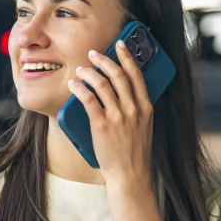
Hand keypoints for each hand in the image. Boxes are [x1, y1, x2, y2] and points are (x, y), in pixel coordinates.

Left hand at [68, 40, 153, 187]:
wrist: (130, 175)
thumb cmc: (135, 153)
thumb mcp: (144, 127)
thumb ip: (138, 108)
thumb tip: (124, 91)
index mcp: (146, 107)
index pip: (137, 74)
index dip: (127, 56)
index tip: (119, 45)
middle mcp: (133, 109)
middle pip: (118, 74)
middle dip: (104, 59)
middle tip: (93, 54)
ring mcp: (118, 117)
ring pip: (102, 83)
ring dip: (88, 72)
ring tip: (80, 70)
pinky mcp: (102, 125)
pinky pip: (88, 99)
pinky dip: (79, 88)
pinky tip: (74, 85)